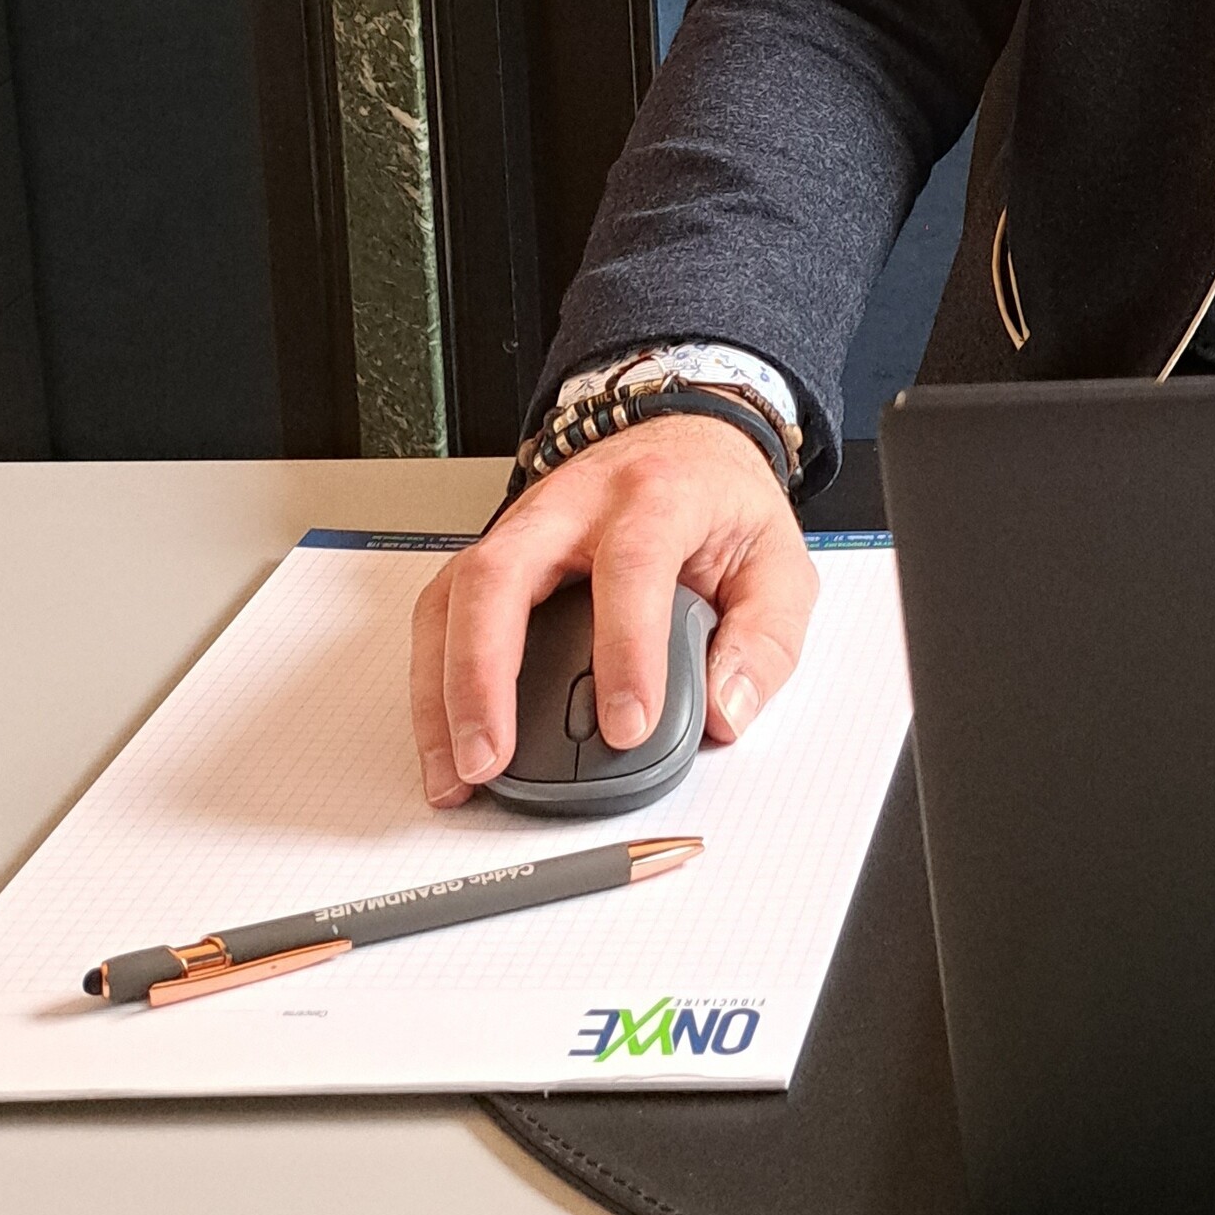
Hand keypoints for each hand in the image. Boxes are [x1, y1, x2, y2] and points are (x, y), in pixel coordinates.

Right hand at [411, 415, 819, 810]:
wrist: (686, 443)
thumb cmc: (725, 506)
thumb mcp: (780, 563)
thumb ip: (763, 642)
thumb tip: (725, 714)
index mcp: (658, 495)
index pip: (632, 564)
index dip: (626, 649)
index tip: (626, 728)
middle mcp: (574, 502)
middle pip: (502, 573)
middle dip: (485, 674)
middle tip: (492, 759)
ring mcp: (523, 524)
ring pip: (456, 596)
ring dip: (443, 691)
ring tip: (456, 771)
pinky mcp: (495, 554)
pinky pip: (443, 613)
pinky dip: (433, 683)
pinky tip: (442, 742)